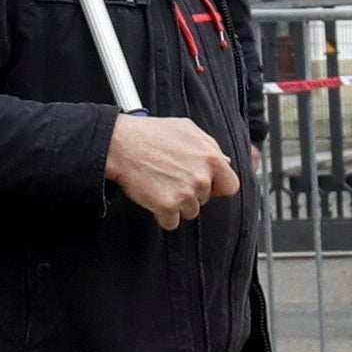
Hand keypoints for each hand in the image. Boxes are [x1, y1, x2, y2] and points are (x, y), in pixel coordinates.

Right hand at [105, 113, 241, 231]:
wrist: (120, 145)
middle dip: (191, 192)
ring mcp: (185, 194)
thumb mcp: (186, 128)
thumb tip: (225, 161)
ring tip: (161, 185)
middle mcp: (202, 178)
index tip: (207, 185)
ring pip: (189, 212)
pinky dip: (162, 215)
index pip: (231, 186)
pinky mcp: (167, 207)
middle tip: (172, 177)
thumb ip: (210, 145)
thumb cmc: (150, 134)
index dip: (218, 186)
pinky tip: (153, 197)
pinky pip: (171, 222)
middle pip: (205, 200)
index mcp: (211, 158)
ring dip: (177, 204)